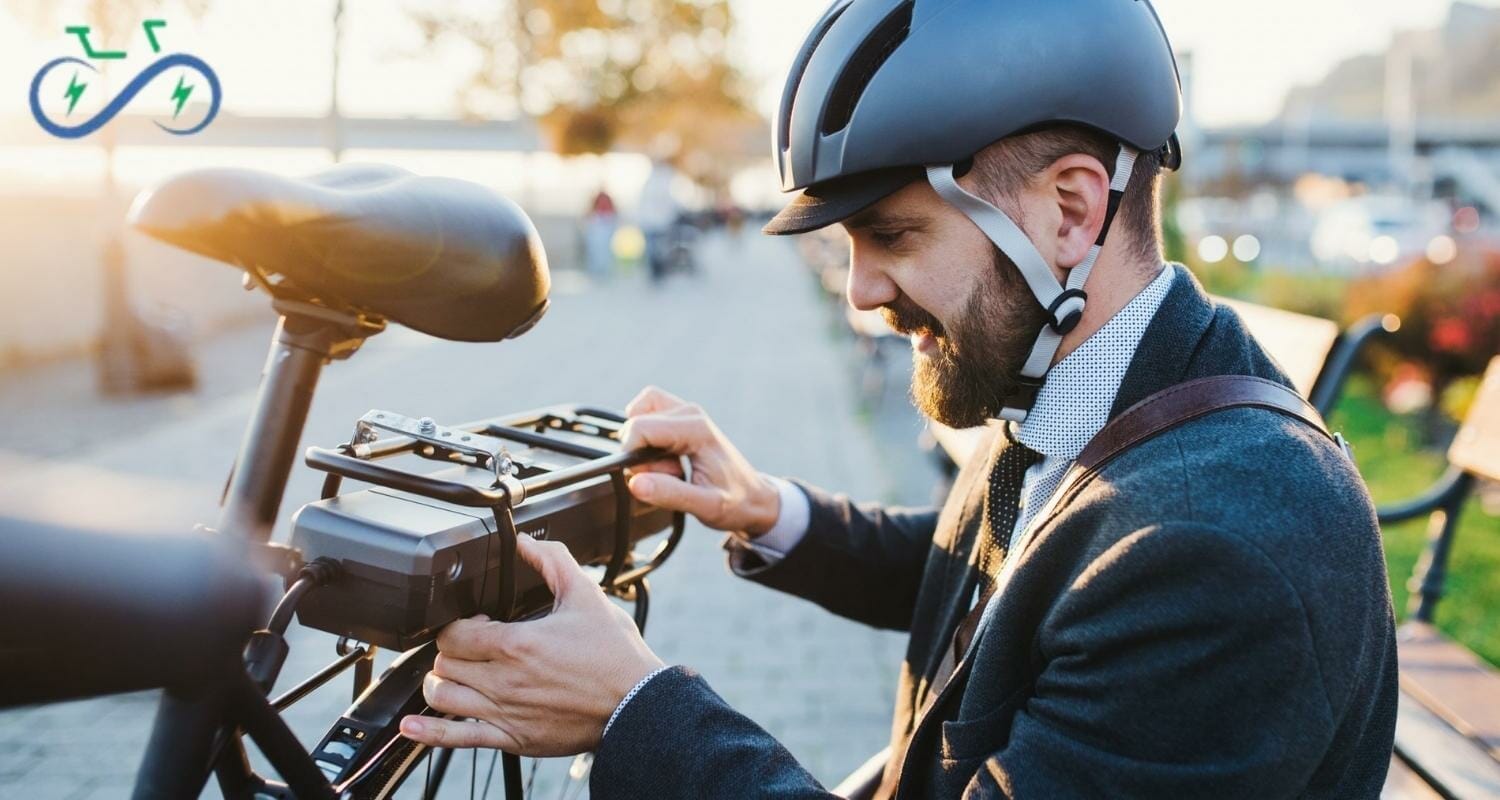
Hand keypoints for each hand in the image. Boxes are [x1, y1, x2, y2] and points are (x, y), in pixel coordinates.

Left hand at [399, 534, 664, 756]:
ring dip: (440, 682)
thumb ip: (553, 562)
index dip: (458, 623)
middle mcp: (505, 681)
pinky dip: (428, 732)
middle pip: (444, 662)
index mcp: (517, 644)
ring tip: (454, 675)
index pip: (455, 633)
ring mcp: (505, 713)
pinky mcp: (512, 739)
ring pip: (441, 697)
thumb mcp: (586, 596)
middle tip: (469, 646)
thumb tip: (527, 542)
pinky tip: (411, 726)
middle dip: (451, 650)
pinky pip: (456, 739)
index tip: (476, 621)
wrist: (636, 704)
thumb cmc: (615, 656)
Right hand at [620, 386, 780, 535]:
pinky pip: (647, 416)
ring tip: (668, 467)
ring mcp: (685, 412)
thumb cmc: (735, 502)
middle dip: (640, 454)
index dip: (633, 457)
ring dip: (642, 443)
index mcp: (696, 429)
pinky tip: (665, 459)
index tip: (654, 479)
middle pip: (635, 422)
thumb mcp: (706, 506)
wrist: (754, 498)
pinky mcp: (681, 418)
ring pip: (638, 414)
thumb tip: (635, 482)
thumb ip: (669, 494)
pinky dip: (645, 437)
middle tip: (670, 475)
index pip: (639, 428)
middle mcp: (690, 413)